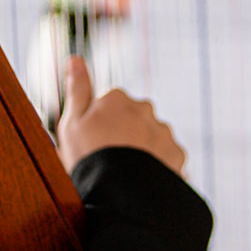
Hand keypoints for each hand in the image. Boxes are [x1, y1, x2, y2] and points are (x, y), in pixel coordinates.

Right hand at [55, 56, 186, 174]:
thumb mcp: (72, 123)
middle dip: (123, 136)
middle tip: (109, 161)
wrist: (121, 192)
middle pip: (131, 120)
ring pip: (150, 138)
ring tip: (127, 175)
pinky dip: (157, 166)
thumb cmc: (90, 157)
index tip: (93, 145)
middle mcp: (144, 108)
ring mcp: (163, 130)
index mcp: (116, 97)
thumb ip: (77, 88)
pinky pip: (166, 156)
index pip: (108, 106)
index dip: (98, 127)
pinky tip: (143, 180)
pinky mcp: (177, 153)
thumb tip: (76, 58)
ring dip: (142, 151)